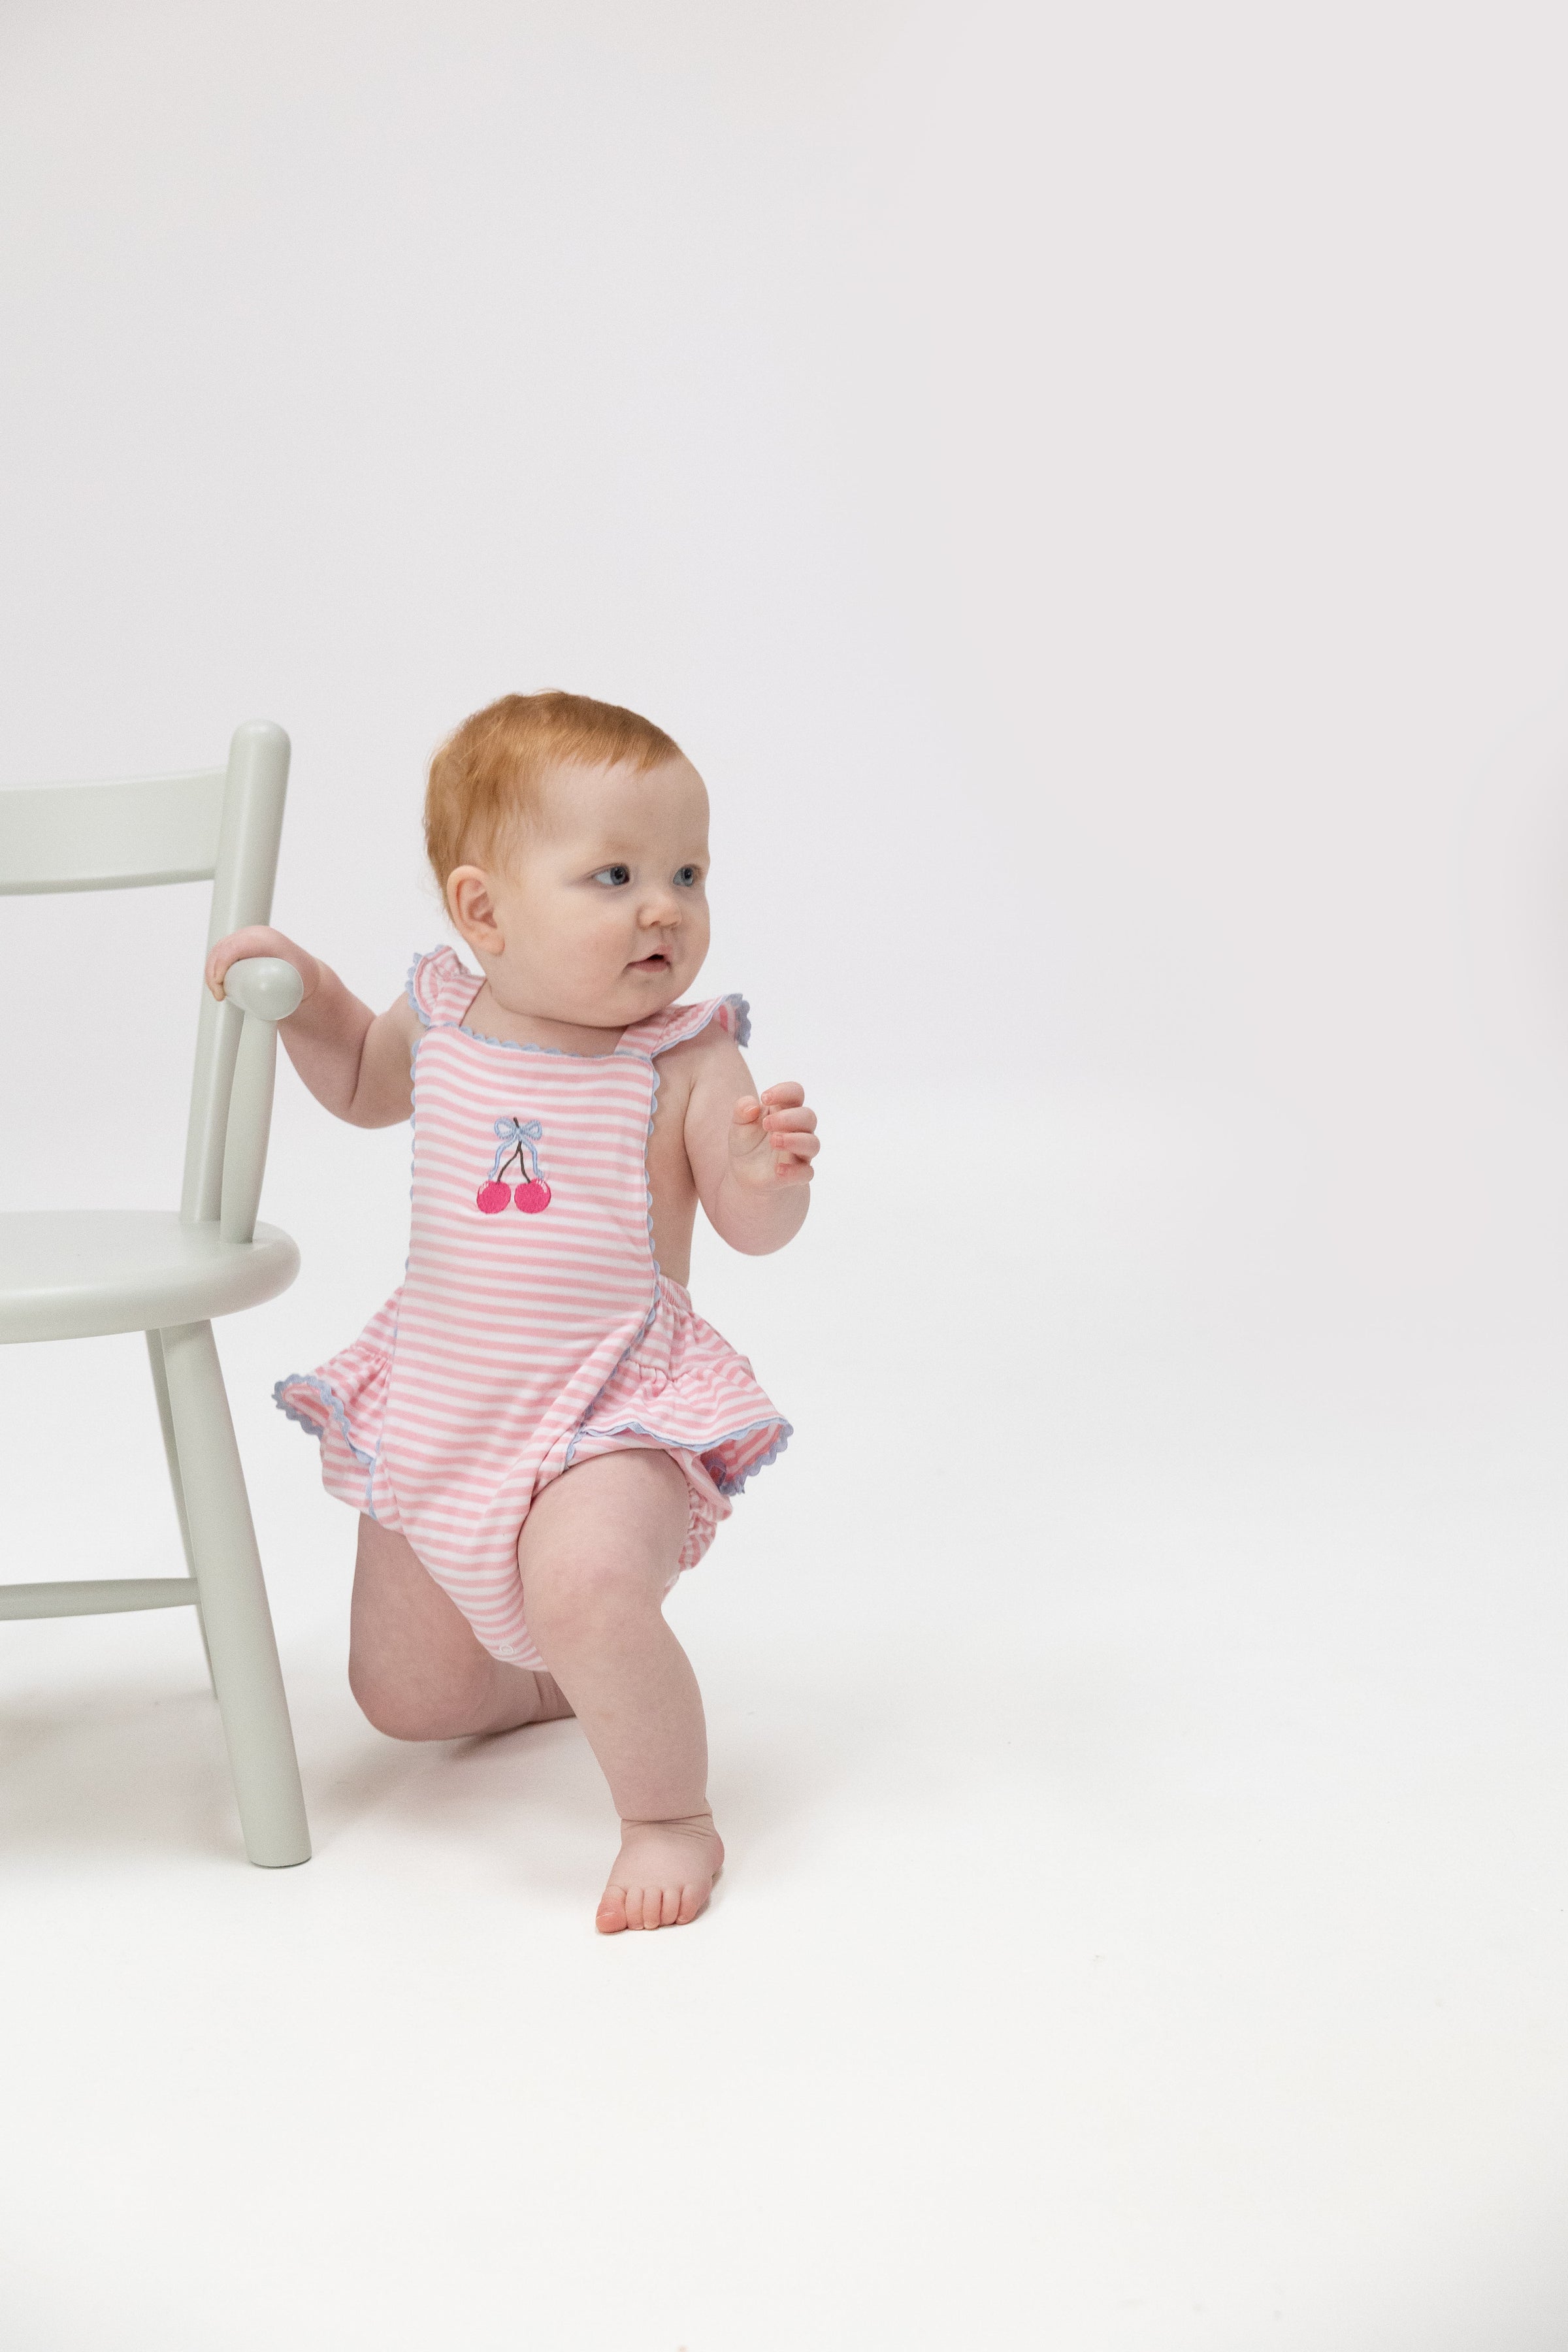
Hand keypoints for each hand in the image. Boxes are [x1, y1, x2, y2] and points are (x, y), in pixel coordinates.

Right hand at [205, 926, 319, 1007]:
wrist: (306, 973)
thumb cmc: (303, 978)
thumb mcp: (295, 983)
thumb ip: (283, 993)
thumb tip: (268, 1013)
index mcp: (266, 939)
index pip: (236, 946)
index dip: (222, 963)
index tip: (220, 985)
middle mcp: (254, 934)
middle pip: (223, 948)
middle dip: (213, 971)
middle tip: (219, 996)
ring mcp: (247, 937)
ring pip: (219, 950)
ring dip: (212, 970)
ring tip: (218, 993)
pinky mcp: (241, 944)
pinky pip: (221, 951)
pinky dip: (214, 965)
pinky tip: (214, 981)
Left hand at [728, 1082, 819, 1188]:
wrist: (744, 1173)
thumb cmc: (747, 1142)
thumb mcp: (738, 1124)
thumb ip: (742, 1110)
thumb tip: (752, 1106)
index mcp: (784, 1110)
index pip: (796, 1093)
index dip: (785, 1092)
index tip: (764, 1098)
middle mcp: (797, 1129)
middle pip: (808, 1117)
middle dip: (788, 1118)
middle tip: (766, 1124)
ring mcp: (800, 1152)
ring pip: (812, 1143)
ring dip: (795, 1140)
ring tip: (774, 1141)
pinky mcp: (798, 1173)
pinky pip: (806, 1172)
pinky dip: (794, 1171)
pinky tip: (778, 1170)